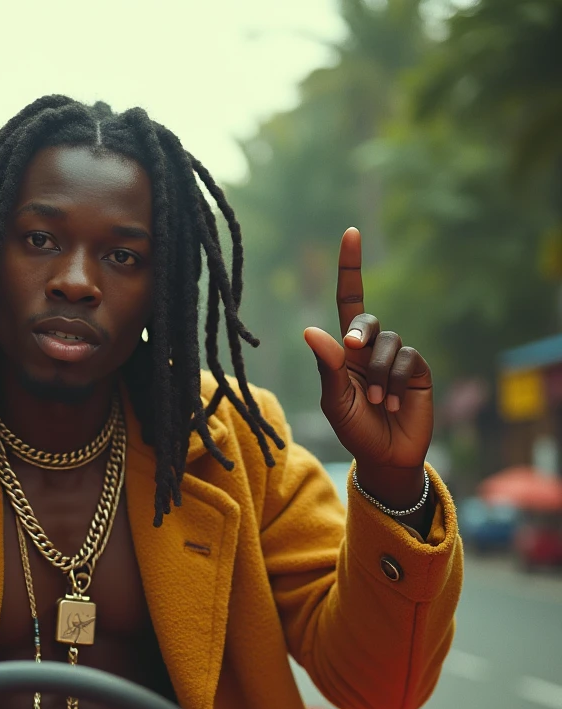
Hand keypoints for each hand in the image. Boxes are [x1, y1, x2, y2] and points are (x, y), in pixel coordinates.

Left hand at [304, 227, 433, 509]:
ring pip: (388, 342)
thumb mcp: (334, 401)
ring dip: (378, 374)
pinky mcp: (418, 368)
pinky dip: (396, 381)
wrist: (386, 456)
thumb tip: (310, 330)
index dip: (350, 268)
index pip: (348, 300)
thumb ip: (327, 367)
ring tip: (378, 402)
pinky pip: (407, 358)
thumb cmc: (355, 429)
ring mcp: (396, 357)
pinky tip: (394, 403)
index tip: (351, 233)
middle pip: (366, 319)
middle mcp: (370, 348)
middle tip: (352, 350)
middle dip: (358, 332)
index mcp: (343, 351)